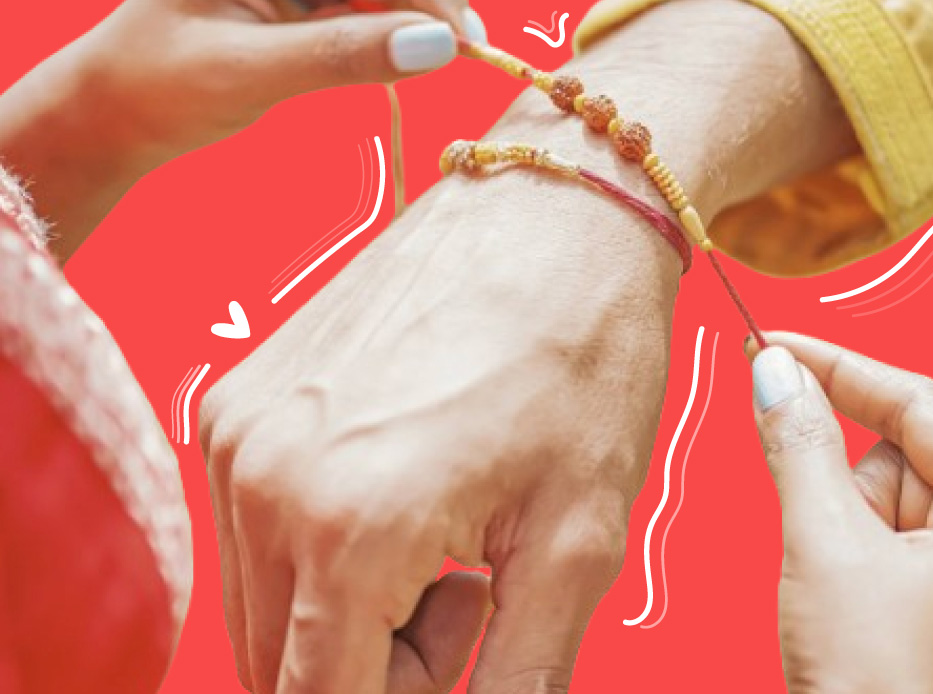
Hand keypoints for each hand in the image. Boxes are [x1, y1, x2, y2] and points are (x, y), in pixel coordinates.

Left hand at [0, 0, 486, 258]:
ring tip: (453, 52)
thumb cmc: (160, 85)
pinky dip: (390, 29)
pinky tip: (413, 52)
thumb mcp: (250, 72)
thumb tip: (436, 46)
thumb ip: (342, 55)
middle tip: (467, 48)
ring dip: (415, 15)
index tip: (458, 32)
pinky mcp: (294, 2)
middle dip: (424, 0)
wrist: (118, 114)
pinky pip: (358, 6)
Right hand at [199, 161, 677, 692]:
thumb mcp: (579, 540)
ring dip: (349, 610)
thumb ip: (514, 679)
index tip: (472, 645)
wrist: (554, 207)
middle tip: (476, 591)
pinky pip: (256, 529)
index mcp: (350, 529)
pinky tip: (406, 487)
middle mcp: (264, 480)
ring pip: (266, 604)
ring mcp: (238, 431)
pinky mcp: (238, 397)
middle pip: (282, 667)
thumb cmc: (585, 355)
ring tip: (450, 538)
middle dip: (378, 666)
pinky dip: (321, 548)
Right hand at [746, 333, 932, 693]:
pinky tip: (852, 598)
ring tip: (839, 587)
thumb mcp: (823, 543)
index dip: (835, 366)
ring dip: (851, 526)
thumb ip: (800, 441)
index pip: (918, 401)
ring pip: (901, 502)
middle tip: (815, 529)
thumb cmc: (880, 689)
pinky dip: (864, 554)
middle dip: (847, 481)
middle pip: (908, 455)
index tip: (775, 345)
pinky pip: (908, 545)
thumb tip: (778, 374)